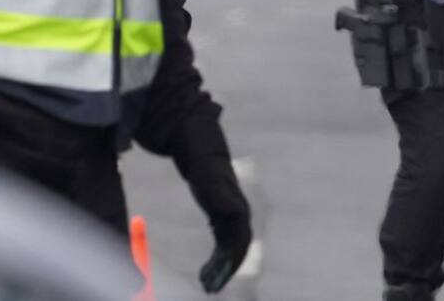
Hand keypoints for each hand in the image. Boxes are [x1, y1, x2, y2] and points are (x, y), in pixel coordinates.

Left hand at [188, 156, 251, 292]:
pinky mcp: (222, 223)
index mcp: (240, 212)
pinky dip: (215, 262)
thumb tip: (234, 212)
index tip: (216, 278)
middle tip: (209, 289)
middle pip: (236, 252)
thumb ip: (223, 196)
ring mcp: (232, 221)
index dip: (229, 263)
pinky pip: (222, 248)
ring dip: (220, 270)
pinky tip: (204, 273)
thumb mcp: (212, 182)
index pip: (239, 244)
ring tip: (205, 285)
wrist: (204, 156)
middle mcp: (240, 219)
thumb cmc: (207, 169)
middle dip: (224, 272)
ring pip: (229, 253)